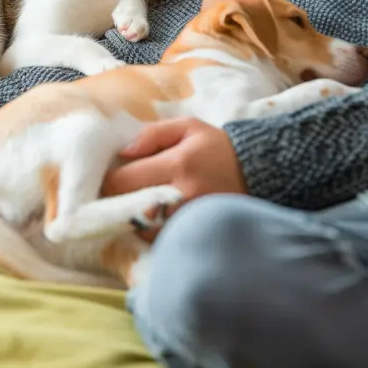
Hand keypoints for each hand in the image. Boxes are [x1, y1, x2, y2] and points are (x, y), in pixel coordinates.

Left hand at [101, 117, 246, 240]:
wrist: (258, 174)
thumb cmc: (217, 148)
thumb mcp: (188, 127)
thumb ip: (153, 134)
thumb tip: (123, 152)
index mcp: (178, 164)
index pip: (124, 180)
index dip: (109, 180)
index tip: (111, 176)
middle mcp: (183, 195)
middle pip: (129, 208)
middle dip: (117, 201)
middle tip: (118, 194)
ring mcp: (190, 220)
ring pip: (143, 230)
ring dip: (135, 219)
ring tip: (138, 205)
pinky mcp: (196, 234)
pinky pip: (162, 240)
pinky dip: (153, 232)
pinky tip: (156, 219)